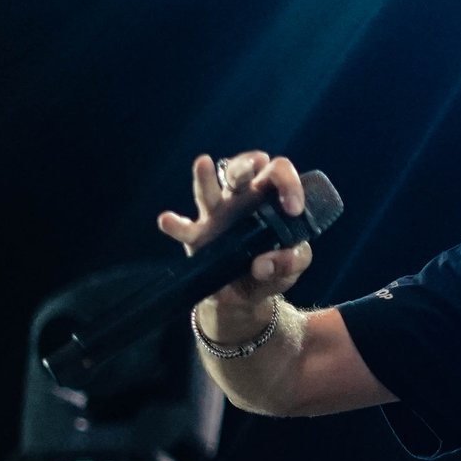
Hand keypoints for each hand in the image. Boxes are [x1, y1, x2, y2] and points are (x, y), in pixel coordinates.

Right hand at [156, 151, 314, 311]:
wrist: (247, 297)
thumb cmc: (274, 269)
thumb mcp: (293, 265)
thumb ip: (292, 260)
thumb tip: (264, 263)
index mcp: (269, 199)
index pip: (278, 173)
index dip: (288, 183)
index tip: (293, 209)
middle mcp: (241, 200)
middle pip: (241, 168)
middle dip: (246, 163)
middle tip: (253, 168)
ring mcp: (217, 216)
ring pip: (209, 191)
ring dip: (205, 177)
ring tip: (203, 163)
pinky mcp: (198, 238)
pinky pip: (184, 229)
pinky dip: (175, 224)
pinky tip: (167, 220)